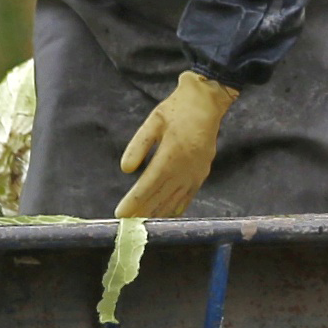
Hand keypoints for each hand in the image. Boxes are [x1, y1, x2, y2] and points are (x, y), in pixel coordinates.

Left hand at [118, 71, 237, 218]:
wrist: (207, 101)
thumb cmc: (177, 109)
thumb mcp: (154, 121)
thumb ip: (138, 145)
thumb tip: (125, 169)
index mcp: (172, 153)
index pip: (149, 184)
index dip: (134, 201)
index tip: (120, 214)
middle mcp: (185, 167)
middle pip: (160, 196)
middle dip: (142, 212)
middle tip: (126, 225)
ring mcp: (196, 172)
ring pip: (174, 200)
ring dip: (157, 213)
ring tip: (141, 224)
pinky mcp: (202, 173)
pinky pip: (187, 197)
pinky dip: (175, 208)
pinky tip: (165, 215)